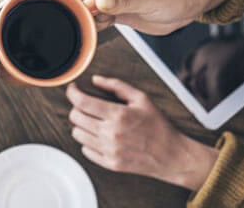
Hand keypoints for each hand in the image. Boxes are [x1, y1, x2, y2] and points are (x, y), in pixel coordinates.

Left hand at [66, 76, 218, 190]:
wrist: (171, 155)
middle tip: (85, 105)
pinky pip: (85, 150)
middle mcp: (111, 133)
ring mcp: (109, 150)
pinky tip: (99, 136)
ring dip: (81, 125)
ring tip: (93, 121)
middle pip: (75, 117)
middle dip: (77, 108)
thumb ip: (116, 86)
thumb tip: (95, 79)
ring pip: (77, 133)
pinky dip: (88, 141)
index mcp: (118, 115)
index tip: (73, 89)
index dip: (72, 92)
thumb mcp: (141, 99)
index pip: (82, 102)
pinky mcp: (109, 163)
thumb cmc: (157, 125)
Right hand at [75, 0, 230, 34]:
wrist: (185, 7)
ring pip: (85, 10)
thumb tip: (99, 2)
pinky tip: (106, 27)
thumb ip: (123, 1)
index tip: (92, 20)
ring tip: (106, 25)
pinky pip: (94, 18)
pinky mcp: (109, 9)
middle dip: (85, 14)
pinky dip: (95, 26)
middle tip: (100, 25)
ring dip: (90, 21)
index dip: (87, 6)